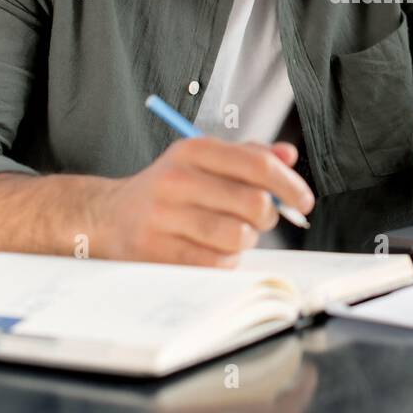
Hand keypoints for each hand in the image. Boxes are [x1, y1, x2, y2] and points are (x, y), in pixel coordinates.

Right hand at [94, 137, 315, 266]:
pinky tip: (212, 249)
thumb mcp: (203, 160)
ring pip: (238, 236)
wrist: (109, 216)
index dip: (290, 185)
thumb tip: (289, 156)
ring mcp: (164, 217)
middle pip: (253, 203)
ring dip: (246, 240)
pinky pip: (217, 262)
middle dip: (268, 216)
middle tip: (260, 218)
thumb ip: (249, 155)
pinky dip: (225, 260)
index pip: (258, 164)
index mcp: (193, 149)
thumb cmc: (169, 188)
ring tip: (233, 233)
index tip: (304, 201)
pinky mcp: (157, 251)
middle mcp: (177, 179)